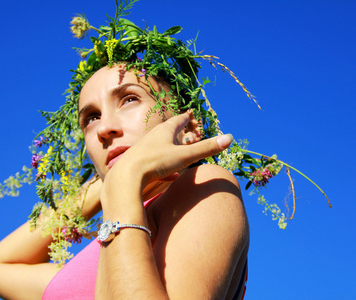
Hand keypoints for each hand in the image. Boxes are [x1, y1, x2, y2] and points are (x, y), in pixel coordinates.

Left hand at [111, 110, 233, 183]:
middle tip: (183, 130)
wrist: (125, 177)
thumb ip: (206, 149)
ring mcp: (144, 150)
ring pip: (159, 146)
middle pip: (167, 132)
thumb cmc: (155, 162)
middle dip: (176, 132)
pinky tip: (167, 176)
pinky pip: (154, 162)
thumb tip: (230, 138)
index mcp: (164, 131)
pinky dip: (163, 165)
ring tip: (175, 151)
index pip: (177, 121)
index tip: (190, 115)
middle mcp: (152, 138)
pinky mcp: (138, 164)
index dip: (186, 119)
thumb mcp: (184, 156)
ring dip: (169, 148)